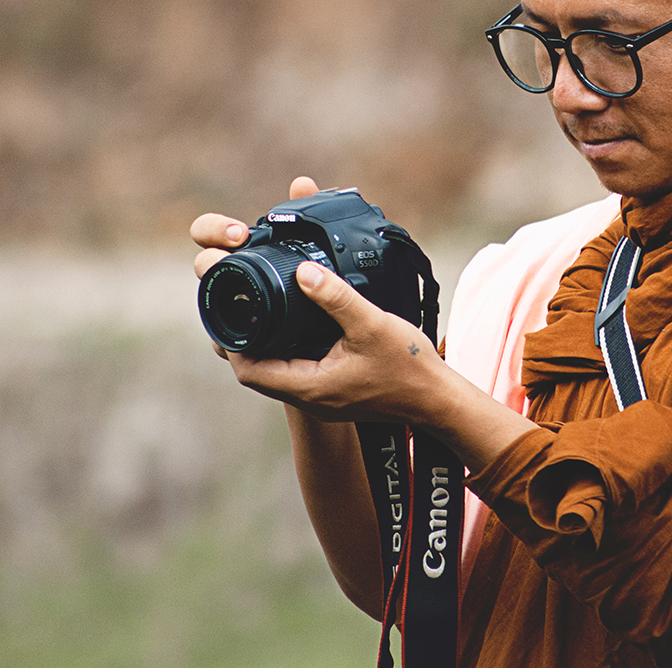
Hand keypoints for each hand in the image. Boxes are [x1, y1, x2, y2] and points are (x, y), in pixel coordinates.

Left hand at [192, 175, 538, 471]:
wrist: (438, 400)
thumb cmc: (408, 367)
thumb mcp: (370, 324)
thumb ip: (335, 297)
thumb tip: (302, 271)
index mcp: (309, 386)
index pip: (248, 370)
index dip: (232, 341)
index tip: (233, 308)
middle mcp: (310, 397)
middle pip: (256, 371)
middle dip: (244, 340)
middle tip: (244, 303)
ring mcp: (322, 397)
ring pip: (276, 371)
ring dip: (266, 344)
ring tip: (265, 308)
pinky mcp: (334, 392)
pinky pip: (297, 372)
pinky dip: (289, 349)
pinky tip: (298, 324)